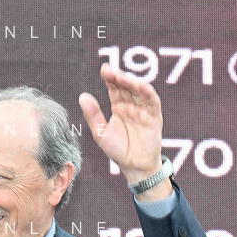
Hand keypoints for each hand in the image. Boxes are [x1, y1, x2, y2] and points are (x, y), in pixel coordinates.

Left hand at [78, 64, 168, 199]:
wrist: (135, 167)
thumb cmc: (118, 150)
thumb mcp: (101, 133)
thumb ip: (93, 115)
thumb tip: (83, 96)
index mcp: (118, 106)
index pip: (114, 87)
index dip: (110, 77)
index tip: (104, 70)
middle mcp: (131, 105)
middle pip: (126, 86)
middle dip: (119, 77)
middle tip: (110, 71)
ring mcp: (143, 110)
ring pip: (139, 91)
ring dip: (132, 82)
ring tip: (122, 77)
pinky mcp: (154, 117)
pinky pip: (152, 102)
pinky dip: (148, 93)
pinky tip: (141, 86)